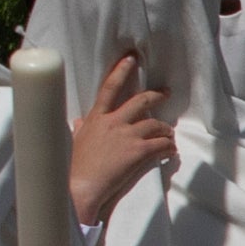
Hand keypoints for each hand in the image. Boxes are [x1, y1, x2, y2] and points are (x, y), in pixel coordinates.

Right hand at [70, 52, 173, 224]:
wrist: (79, 186)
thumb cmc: (73, 167)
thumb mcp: (73, 141)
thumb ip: (79, 129)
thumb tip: (78, 121)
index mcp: (95, 118)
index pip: (109, 88)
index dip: (121, 71)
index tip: (131, 59)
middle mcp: (112, 122)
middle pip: (140, 101)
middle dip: (156, 95)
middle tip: (166, 93)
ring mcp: (126, 135)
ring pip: (155, 124)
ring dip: (165, 129)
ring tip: (169, 135)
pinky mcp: (138, 150)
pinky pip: (162, 144)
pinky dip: (169, 147)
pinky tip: (171, 152)